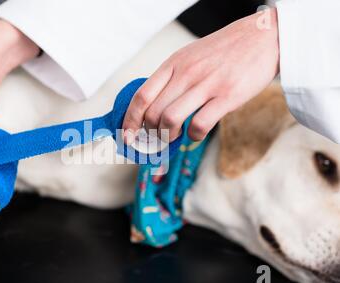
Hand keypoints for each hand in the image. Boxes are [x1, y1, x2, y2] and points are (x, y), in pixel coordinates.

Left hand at [123, 8, 279, 141]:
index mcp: (174, 64)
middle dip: (150, 133)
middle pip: (153, 113)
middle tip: (157, 138)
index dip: (130, 120)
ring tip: (174, 137)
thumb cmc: (225, 50)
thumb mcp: (190, 56)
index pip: (141, 96)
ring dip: (168, 136)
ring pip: (170, 120)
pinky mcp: (227, 96)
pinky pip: (199, 125)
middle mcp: (186, 73)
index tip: (127, 135)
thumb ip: (172, 77)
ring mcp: (206, 84)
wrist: (263, 36)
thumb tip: (153, 105)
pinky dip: (193, 137)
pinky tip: (196, 134)